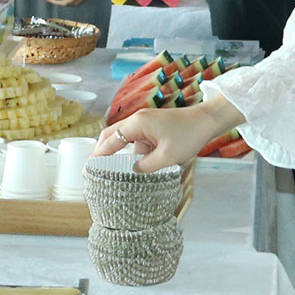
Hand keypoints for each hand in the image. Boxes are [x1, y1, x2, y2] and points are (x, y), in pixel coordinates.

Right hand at [96, 98, 232, 172]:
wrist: (207, 121)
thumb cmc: (189, 135)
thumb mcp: (167, 157)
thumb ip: (146, 167)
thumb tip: (133, 173)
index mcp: (137, 123)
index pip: (109, 140)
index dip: (98, 156)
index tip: (88, 170)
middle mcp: (137, 120)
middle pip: (112, 136)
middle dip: (102, 152)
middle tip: (94, 171)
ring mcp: (145, 123)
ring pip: (125, 140)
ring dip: (120, 155)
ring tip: (113, 174)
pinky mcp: (153, 128)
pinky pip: (138, 142)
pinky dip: (135, 154)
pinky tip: (136, 168)